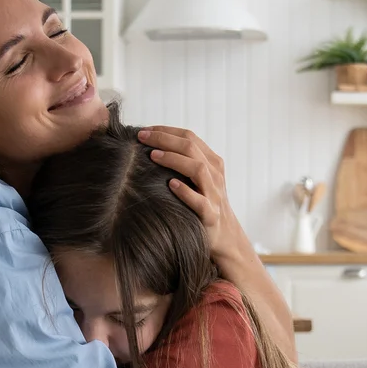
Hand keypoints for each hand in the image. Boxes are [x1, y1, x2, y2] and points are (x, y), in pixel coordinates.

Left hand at [139, 125, 256, 264]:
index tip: (144, 130)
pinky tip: (171, 185)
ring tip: (152, 156)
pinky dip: (185, 191)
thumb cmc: (203, 204)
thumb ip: (183, 162)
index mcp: (212, 162)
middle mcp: (215, 174)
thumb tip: (150, 147)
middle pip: (191, 148)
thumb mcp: (198, 179)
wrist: (225, 237)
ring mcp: (214, 194)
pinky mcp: (210, 215)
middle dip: (164, 139)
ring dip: (173, 160)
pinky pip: (199, 201)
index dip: (166, 130)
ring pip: (197, 169)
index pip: (189, 137)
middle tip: (141, 137)